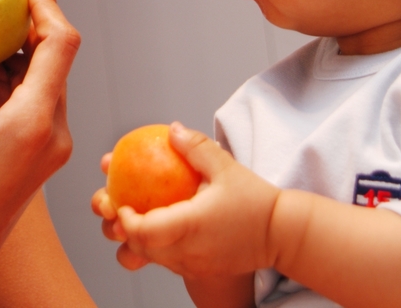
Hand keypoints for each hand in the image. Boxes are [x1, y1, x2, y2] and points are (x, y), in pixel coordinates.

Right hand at [0, 0, 78, 305]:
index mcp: (35, 123)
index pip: (60, 44)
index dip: (47, 2)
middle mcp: (53, 135)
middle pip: (55, 60)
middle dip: (26, 25)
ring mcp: (48, 150)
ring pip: (44, 83)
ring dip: (13, 56)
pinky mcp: (36, 160)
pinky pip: (34, 106)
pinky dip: (8, 84)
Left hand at [93, 123, 279, 278]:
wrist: (283, 235)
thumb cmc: (257, 200)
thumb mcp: (226, 167)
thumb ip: (196, 147)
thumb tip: (171, 130)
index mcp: (191, 226)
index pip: (143, 231)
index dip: (124, 220)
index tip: (119, 202)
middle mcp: (188, 251)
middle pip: (138, 249)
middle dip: (120, 230)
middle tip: (117, 206)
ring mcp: (193, 265)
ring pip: (151, 260)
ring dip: (136, 241)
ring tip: (133, 217)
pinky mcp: (200, 271)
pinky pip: (167, 263)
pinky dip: (155, 247)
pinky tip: (157, 226)